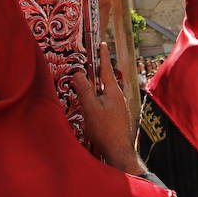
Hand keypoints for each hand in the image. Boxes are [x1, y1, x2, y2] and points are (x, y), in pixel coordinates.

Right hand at [70, 42, 146, 174]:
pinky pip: (105, 101)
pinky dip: (97, 97)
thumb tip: (78, 73)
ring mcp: (119, 107)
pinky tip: (91, 104)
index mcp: (113, 91)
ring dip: (96, 86)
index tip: (102, 44)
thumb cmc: (105, 130)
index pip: (106, 69)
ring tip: (86, 83)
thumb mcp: (91, 108)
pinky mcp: (116, 116)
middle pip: (105, 80)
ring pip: (105, 91)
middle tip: (88, 62)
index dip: (102, 56)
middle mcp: (118, 97)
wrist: (119, 152)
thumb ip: (84, 90)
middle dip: (96, 71)